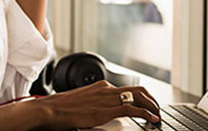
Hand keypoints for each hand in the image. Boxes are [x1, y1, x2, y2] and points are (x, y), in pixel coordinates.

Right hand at [38, 81, 160, 129]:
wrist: (50, 110)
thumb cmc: (59, 109)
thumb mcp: (79, 103)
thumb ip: (91, 104)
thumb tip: (94, 112)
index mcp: (100, 87)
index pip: (126, 89)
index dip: (140, 98)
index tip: (146, 106)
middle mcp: (106, 89)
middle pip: (138, 90)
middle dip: (151, 100)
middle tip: (157, 110)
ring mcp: (108, 98)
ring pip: (139, 97)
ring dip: (152, 106)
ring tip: (157, 115)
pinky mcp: (107, 109)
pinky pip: (133, 109)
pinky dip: (146, 114)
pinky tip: (151, 120)